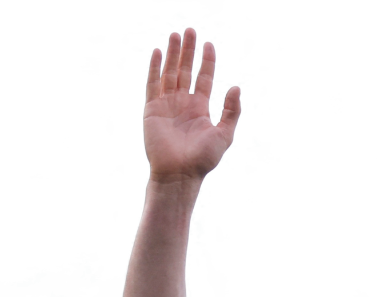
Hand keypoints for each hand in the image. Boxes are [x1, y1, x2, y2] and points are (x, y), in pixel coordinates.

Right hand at [143, 28, 240, 182]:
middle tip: (190, 30)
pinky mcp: (152, 109)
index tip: (209, 44)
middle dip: (188, 51)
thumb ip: (231, 111)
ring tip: (176, 34)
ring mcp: (167, 105)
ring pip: (170, 73)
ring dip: (173, 54)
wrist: (179, 174)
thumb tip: (236, 87)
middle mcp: (183, 103)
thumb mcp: (224, 134)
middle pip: (186, 70)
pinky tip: (159, 52)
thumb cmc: (203, 159)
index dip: (207, 61)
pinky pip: (152, 84)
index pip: (203, 77)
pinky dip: (155, 68)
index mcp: (200, 108)